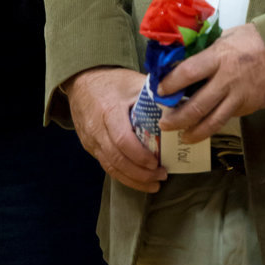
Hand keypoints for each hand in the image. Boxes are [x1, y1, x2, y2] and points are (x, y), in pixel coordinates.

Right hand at [64, 67, 167, 192]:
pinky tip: (137, 179)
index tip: (157, 163)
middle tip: (161, 177)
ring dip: (132, 179)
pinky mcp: (89, 146)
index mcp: (109, 110)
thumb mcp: (134, 81)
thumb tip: (182, 106)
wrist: (82, 81)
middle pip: (117, 159)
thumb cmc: (112, 81)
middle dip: (140, 174)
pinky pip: (106, 165)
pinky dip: (122, 175)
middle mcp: (97, 128)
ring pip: (110, 167)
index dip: (140, 156)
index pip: (123, 140)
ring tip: (153, 184)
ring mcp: (91, 140)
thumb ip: (155, 95)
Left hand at [157, 23, 264, 142]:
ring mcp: (238, 97)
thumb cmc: (254, 40)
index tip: (159, 90)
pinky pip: (225, 120)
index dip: (171, 84)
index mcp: (219, 57)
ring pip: (211, 122)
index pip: (188, 72)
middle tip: (164, 123)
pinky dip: (211, 127)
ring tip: (181, 135)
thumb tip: (183, 57)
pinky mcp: (247, 108)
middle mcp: (226, 80)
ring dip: (192, 131)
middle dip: (177, 118)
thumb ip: (207, 48)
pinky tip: (201, 130)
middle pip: (196, 105)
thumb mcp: (228, 36)